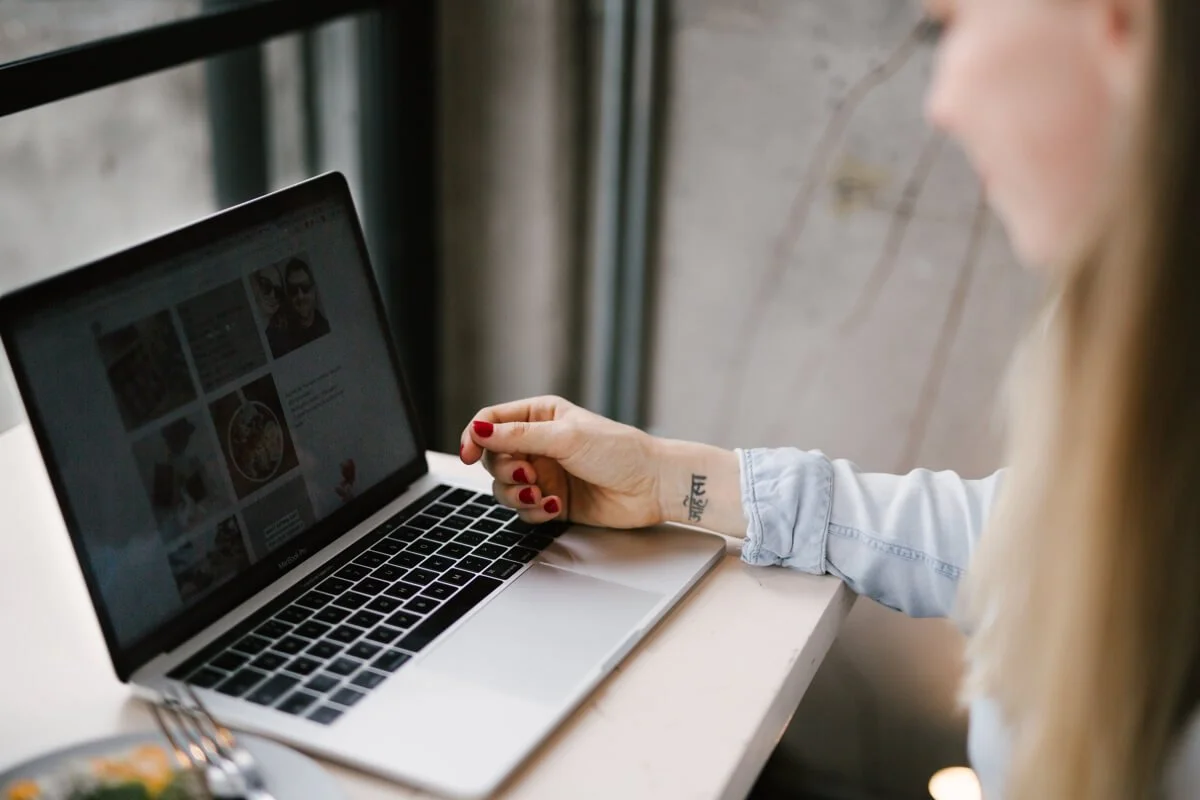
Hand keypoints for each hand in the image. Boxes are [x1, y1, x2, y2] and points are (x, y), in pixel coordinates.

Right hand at [459, 396, 664, 528]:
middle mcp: (538, 443)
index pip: (491, 421)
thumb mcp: (566, 438)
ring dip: (517, 494)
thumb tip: (479, 430)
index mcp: (540, 416)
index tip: (467, 454)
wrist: (653, 486)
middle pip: (492, 458)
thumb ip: (519, 436)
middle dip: (503, 470)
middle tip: (527, 476)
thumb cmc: (620, 451)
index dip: (474, 436)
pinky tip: (555, 506)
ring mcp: (545, 473)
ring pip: (504, 487)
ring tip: (540, 494)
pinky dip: (534, 511)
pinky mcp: (553, 501)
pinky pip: (524, 510)